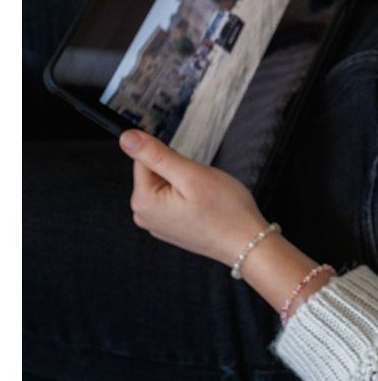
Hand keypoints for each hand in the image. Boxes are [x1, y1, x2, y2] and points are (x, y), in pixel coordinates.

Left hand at [120, 129, 267, 266]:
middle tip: (201, 184)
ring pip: (166, 185)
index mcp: (144, 201)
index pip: (143, 159)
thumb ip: (157, 155)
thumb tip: (127, 138)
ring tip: (204, 197)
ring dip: (185, 183)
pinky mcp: (170, 226)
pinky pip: (173, 199)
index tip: (189, 168)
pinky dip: (189, 196)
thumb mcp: (192, 175)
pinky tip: (204, 206)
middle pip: (154, 173)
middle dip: (179, 170)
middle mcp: (144, 215)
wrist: (246, 243)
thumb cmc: (226, 211)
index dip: (171, 156)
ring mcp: (157, 223)